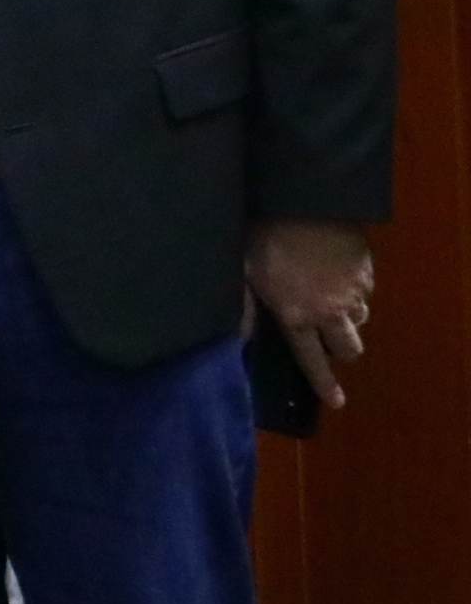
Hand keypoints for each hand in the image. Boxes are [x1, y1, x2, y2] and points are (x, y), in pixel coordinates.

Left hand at [245, 216, 375, 409]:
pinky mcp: (367, 271)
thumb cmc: (264, 236)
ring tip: (328, 303)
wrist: (305, 201)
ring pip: (361, 321)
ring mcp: (354, 291)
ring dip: (348, 319)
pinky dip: (354, 293)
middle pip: (350, 349)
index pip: (312, 360)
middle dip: (341, 350)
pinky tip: (337, 278)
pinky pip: (366, 294)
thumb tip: (237, 337)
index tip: (337, 402)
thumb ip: (244, 307)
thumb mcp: (243, 271)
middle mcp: (330, 311)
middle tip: (327, 339)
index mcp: (296, 316)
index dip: (324, 383)